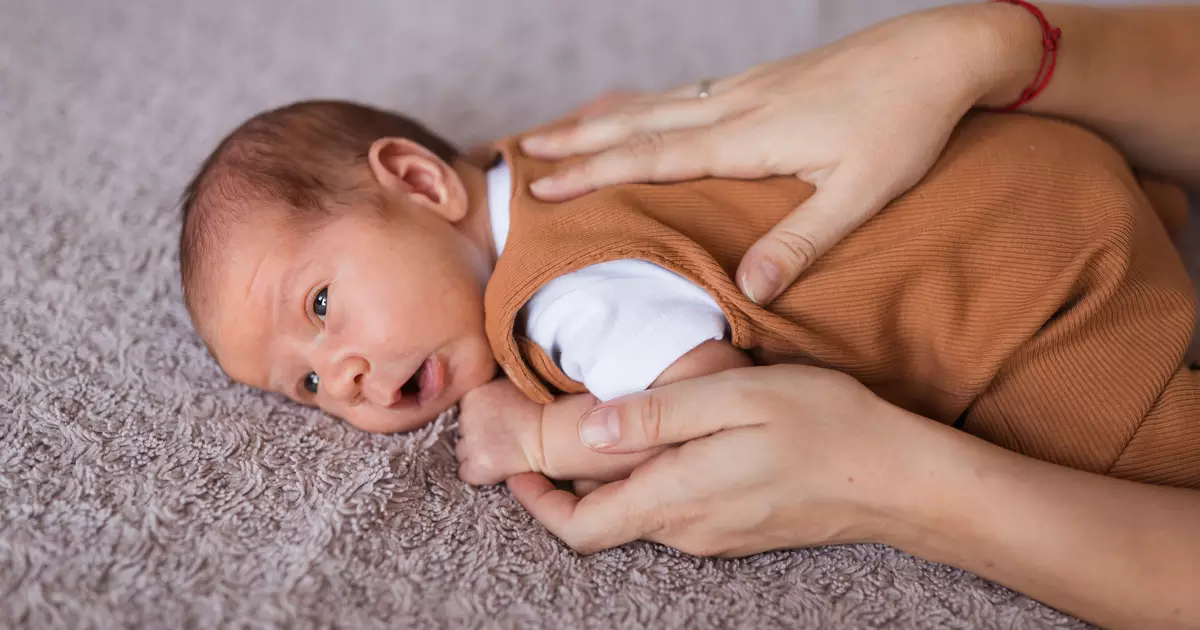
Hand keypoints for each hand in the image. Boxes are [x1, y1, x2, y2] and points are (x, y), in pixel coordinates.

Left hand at [455, 378, 545, 485]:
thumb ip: (490, 394)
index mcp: (473, 395)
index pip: (464, 412)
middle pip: (462, 432)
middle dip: (477, 437)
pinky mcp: (479, 464)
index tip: (496, 424)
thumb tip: (485, 404)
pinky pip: (466, 473)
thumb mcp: (509, 387)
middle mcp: (467, 417)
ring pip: (462, 453)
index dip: (480, 420)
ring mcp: (472, 442)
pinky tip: (497, 467)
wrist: (554, 432)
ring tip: (501, 453)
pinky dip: (478, 473)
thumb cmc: (541, 408)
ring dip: (477, 454)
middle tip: (501, 439)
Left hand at [506, 365, 937, 555]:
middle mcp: (687, 528)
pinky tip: (662, 434)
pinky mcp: (737, 526)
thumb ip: (659, 415)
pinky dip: (646, 477)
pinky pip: (672, 507)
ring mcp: (714, 534)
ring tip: (598, 420)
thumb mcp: (737, 399)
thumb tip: (587, 428)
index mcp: (676, 497)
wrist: (899, 479)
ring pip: (637, 511)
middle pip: (602, 520)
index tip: (514, 461)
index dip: (534, 501)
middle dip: (563, 482)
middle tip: (544, 430)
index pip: (580, 528)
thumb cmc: (824, 426)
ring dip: (607, 476)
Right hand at [520, 4, 1020, 304]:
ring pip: (656, 103)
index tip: (541, 186)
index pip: (653, 158)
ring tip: (559, 130)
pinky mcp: (763, 80)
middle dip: (576, 142)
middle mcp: (735, 105)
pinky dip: (645, 104)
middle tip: (521, 153)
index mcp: (749, 136)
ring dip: (602, 120)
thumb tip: (747, 288)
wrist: (940, 52)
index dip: (594, 173)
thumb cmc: (907, 123)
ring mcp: (746, 87)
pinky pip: (685, 93)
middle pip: (638, 124)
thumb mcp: (863, 191)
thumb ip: (803, 240)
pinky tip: (639, 110)